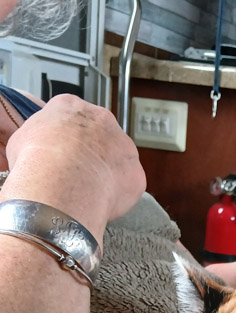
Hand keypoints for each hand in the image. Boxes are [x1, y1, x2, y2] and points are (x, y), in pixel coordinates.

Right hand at [5, 94, 145, 236]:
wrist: (62, 181)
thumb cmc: (38, 160)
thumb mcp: (22, 140)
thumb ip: (37, 140)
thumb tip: (38, 152)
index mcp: (71, 106)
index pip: (72, 119)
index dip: (66, 141)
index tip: (61, 155)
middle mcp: (102, 119)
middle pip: (99, 137)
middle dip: (91, 156)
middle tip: (77, 176)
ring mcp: (124, 146)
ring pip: (118, 162)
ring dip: (106, 176)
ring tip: (87, 194)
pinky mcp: (136, 174)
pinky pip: (128, 188)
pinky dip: (117, 198)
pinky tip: (101, 205)